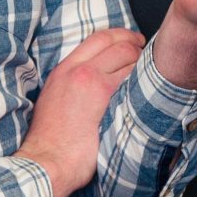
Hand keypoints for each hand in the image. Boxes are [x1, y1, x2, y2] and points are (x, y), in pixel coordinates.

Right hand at [16, 27, 143, 196]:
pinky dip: (144, 81)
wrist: (46, 161)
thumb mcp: (54, 99)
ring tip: (151, 72)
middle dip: (136, 44)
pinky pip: (133, 81)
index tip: (132, 39)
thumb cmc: (50, 140)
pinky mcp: (107, 98)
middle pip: (117, 44)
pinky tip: (150, 89)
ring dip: (143, 63)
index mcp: (64, 69)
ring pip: (129, 60)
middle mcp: (78, 70)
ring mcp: (93, 82)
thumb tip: (96, 77)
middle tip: (146, 51)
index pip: (98, 38)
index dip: (121, 35)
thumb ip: (72, 82)